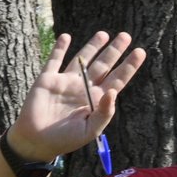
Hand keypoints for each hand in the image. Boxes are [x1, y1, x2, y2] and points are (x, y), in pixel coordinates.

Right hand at [9, 32, 145, 160]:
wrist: (36, 142)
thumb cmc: (66, 139)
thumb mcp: (90, 130)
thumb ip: (104, 113)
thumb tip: (113, 92)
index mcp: (97, 100)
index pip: (117, 79)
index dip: (128, 66)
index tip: (140, 52)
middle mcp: (84, 87)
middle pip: (103, 65)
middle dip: (114, 50)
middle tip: (125, 36)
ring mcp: (65, 82)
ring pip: (82, 59)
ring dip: (92, 46)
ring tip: (104, 34)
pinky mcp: (47, 80)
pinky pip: (54, 60)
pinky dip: (59, 48)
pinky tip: (66, 37)